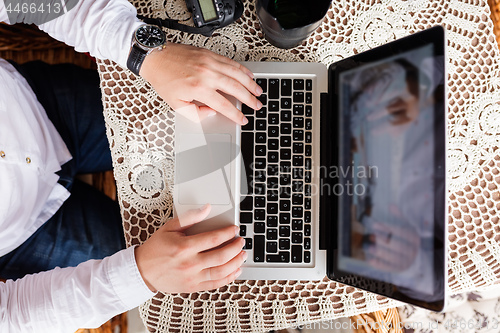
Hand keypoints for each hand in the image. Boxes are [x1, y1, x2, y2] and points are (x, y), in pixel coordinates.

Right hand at [134, 204, 245, 292]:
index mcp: (184, 247)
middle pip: (221, 256)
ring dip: (236, 263)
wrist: (142, 271)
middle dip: (236, 247)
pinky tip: (235, 270)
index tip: (235, 229)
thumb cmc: (155, 249)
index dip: (228, 233)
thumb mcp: (169, 228)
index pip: (213, 239)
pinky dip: (228, 278)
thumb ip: (190, 217)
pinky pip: (215, 284)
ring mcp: (192, 277)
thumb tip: (206, 208)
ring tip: (242, 255)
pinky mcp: (192, 287)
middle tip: (242, 241)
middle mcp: (190, 263)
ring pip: (221, 271)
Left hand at [140, 42, 262, 124]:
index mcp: (199, 88)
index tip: (243, 119)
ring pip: (237, 73)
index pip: (224, 104)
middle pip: (235, 88)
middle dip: (249, 98)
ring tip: (258, 91)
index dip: (236, 114)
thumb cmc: (163, 79)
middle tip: (257, 105)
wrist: (154, 57)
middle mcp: (207, 74)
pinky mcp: (210, 54)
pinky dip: (242, 69)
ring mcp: (210, 62)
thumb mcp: (176, 104)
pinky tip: (248, 75)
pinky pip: (231, 62)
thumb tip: (211, 112)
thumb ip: (195, 113)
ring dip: (250, 83)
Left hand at [365, 221, 418, 271]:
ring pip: (393, 258)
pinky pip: (389, 268)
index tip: (374, 225)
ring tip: (368, 247)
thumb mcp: (405, 226)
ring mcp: (407, 262)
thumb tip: (391, 205)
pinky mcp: (399, 270)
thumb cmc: (405, 238)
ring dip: (380, 252)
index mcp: (414, 238)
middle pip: (397, 245)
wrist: (413, 257)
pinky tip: (369, 260)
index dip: (388, 228)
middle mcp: (413, 251)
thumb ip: (399, 216)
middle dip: (382, 240)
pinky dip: (379, 265)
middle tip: (370, 235)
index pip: (402, 233)